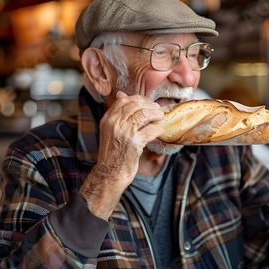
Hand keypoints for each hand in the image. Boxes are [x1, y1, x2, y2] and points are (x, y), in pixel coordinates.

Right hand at [80, 91, 164, 218]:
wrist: (110, 173)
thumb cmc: (113, 153)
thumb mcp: (110, 131)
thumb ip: (116, 114)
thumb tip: (121, 95)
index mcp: (107, 119)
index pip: (124, 101)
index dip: (138, 99)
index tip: (147, 103)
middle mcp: (114, 124)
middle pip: (135, 105)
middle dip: (149, 105)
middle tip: (157, 110)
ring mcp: (124, 132)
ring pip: (144, 115)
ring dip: (156, 114)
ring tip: (160, 117)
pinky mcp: (134, 143)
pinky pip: (150, 130)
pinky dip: (158, 129)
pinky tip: (160, 131)